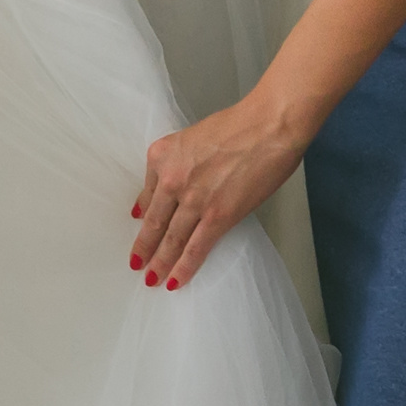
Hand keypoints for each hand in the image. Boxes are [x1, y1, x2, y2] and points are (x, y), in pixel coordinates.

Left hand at [130, 89, 313, 287]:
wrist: (269, 126)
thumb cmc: (240, 126)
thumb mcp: (193, 138)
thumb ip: (179, 164)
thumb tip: (171, 189)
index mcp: (161, 156)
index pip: (148, 194)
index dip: (143, 214)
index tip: (139, 225)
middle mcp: (171, 178)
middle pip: (153, 221)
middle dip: (144, 246)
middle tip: (136, 263)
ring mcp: (193, 199)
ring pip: (171, 239)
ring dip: (160, 262)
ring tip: (151, 278)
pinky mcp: (217, 215)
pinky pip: (195, 248)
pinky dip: (184, 267)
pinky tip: (175, 280)